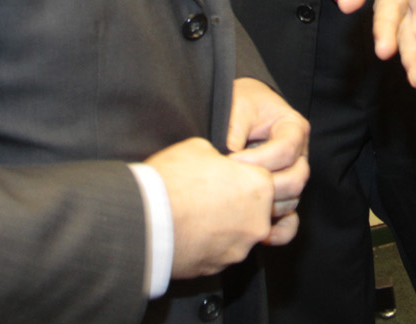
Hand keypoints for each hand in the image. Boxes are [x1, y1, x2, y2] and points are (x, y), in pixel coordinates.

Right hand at [144, 137, 273, 278]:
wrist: (144, 222)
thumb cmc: (171, 181)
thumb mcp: (199, 149)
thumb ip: (220, 159)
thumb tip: (220, 165)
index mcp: (259, 187)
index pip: (270, 177)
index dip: (248, 173)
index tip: (232, 173)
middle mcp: (257, 221)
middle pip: (264, 210)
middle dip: (246, 202)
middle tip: (220, 194)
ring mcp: (240, 248)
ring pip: (242, 233)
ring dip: (228, 224)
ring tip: (199, 214)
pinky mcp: (219, 267)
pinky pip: (222, 251)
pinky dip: (212, 243)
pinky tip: (192, 232)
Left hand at [225, 77, 307, 245]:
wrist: (236, 110)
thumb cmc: (239, 103)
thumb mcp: (238, 103)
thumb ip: (236, 125)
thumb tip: (229, 153)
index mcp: (294, 129)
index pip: (285, 151)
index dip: (259, 160)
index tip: (230, 162)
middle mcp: (299, 155)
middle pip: (295, 179)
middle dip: (263, 186)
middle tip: (231, 186)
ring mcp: (291, 179)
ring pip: (290, 201)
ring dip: (264, 206)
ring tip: (234, 204)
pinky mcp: (281, 198)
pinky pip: (290, 222)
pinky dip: (278, 231)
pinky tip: (259, 234)